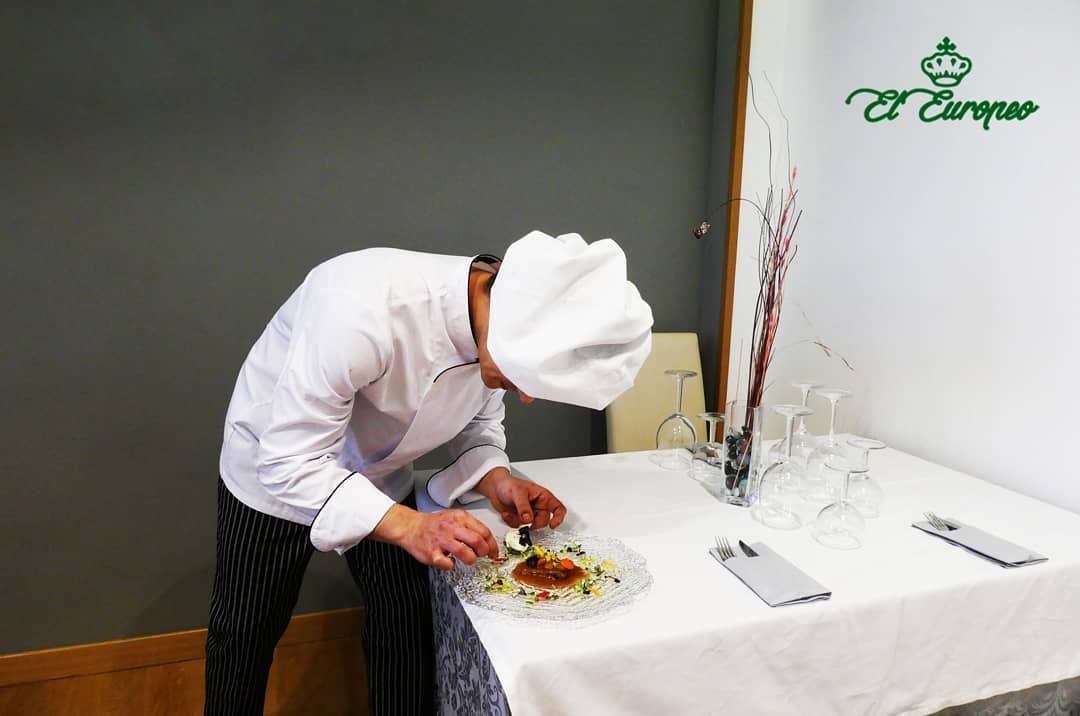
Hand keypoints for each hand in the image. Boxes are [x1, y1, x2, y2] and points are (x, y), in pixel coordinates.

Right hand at [370, 503, 498, 570]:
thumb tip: (487, 540)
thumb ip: (469, 526)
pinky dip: (451, 565)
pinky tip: (449, 561)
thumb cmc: (433, 524)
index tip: (494, 552)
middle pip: (477, 541)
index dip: (492, 544)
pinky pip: (448, 564)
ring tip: (467, 559)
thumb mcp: (454, 517)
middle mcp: (451, 527)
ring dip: (471, 559)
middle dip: (483, 552)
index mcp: (459, 518)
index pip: (483, 531)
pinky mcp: (432, 553)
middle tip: (481, 555)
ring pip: (465, 553)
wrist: (410, 527)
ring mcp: (441, 540)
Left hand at [476, 467, 566, 528]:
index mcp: (543, 497)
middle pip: (544, 521)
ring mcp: (529, 514)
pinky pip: (518, 527)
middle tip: (525, 520)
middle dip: (533, 523)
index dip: (558, 518)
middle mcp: (538, 506)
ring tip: (511, 512)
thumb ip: (524, 507)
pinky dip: (511, 522)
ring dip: (519, 522)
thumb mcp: (518, 492)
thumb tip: (529, 519)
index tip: (552, 525)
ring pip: (530, 526)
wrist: (495, 487)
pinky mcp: (520, 519)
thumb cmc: (509, 484)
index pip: (558, 508)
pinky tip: (507, 513)